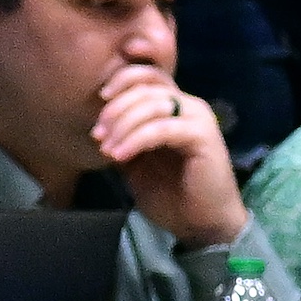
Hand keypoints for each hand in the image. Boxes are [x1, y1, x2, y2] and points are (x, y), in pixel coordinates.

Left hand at [93, 58, 248, 247]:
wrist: (199, 224)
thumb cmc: (169, 192)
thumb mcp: (135, 159)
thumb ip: (123, 135)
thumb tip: (99, 124)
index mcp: (172, 106)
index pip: (147, 75)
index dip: (122, 77)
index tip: (100, 95)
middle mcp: (188, 105)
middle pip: (144, 87)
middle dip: (115, 108)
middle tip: (97, 134)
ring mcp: (198, 118)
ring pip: (151, 104)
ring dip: (122, 125)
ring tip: (106, 148)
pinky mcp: (203, 135)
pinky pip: (161, 128)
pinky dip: (135, 139)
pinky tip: (119, 155)